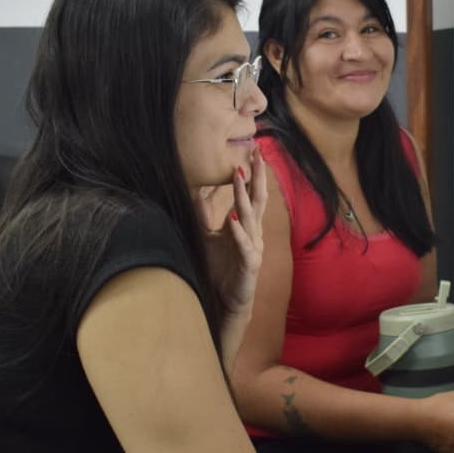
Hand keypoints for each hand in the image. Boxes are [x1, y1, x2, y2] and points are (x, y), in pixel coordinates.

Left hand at [195, 146, 267, 319]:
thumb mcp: (207, 236)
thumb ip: (203, 215)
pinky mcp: (249, 263)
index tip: (252, 152)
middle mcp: (253, 232)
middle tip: (257, 153)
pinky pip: (244, 244)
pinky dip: (239, 231)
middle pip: (258, 199)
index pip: (251, 195)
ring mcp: (253, 247)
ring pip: (250, 216)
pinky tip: (233, 218)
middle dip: (257, 175)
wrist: (227, 301)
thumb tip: (195, 191)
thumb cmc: (221, 269)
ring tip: (239, 175)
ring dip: (244, 195)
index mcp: (246, 225)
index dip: (252, 174)